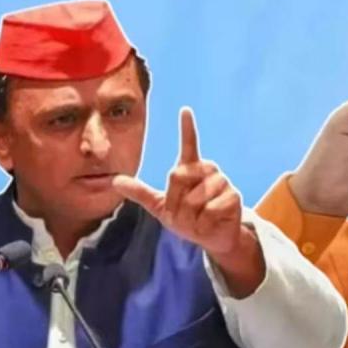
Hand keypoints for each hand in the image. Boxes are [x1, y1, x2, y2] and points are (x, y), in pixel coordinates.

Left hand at [112, 107, 263, 296]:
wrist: (212, 238)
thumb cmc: (188, 220)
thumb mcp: (161, 207)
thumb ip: (141, 193)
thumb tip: (114, 180)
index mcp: (190, 169)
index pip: (189, 144)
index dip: (186, 128)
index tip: (185, 110)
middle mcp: (208, 170)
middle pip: (178, 176)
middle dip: (175, 202)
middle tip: (184, 214)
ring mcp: (222, 182)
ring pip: (195, 197)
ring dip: (191, 216)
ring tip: (198, 219)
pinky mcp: (233, 196)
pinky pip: (210, 209)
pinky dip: (204, 222)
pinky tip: (211, 222)